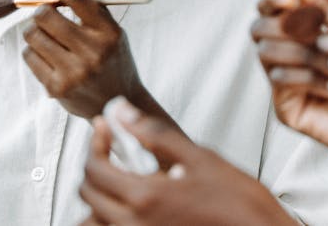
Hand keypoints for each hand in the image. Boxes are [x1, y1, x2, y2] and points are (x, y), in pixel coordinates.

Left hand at [22, 0, 150, 119]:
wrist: (115, 104)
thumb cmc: (109, 57)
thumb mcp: (106, 25)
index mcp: (109, 32)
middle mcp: (94, 52)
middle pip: (46, 14)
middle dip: (41, 8)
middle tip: (44, 9)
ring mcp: (75, 72)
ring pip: (32, 33)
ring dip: (34, 29)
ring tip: (47, 34)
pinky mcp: (57, 88)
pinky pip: (29, 55)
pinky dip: (33, 50)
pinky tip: (48, 55)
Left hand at [79, 102, 296, 225]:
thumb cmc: (240, 203)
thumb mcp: (199, 157)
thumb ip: (154, 134)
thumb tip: (121, 111)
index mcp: (146, 197)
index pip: (95, 167)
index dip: (95, 142)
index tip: (104, 127)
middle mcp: (135, 224)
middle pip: (88, 193)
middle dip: (92, 165)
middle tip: (107, 147)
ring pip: (94, 219)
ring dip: (95, 196)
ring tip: (111, 177)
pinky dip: (108, 216)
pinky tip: (127, 202)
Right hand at [250, 0, 327, 196]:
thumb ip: (317, 0)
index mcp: (302, 33)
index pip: (269, 8)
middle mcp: (289, 55)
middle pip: (258, 28)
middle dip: (292, 28)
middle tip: (324, 35)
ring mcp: (285, 81)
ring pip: (266, 52)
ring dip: (308, 55)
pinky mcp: (285, 106)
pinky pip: (278, 80)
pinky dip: (310, 79)